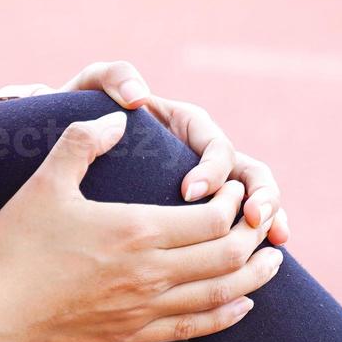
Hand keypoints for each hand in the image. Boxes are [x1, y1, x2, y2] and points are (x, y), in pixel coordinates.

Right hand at [0, 111, 283, 341]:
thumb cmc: (15, 243)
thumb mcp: (46, 180)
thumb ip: (85, 140)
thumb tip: (119, 118)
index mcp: (136, 229)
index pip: (212, 216)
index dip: (234, 200)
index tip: (233, 187)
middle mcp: (150, 273)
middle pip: (228, 255)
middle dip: (254, 234)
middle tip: (263, 218)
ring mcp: (145, 309)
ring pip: (222, 295)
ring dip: (254, 276)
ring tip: (273, 260)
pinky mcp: (134, 336)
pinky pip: (196, 327)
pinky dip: (227, 313)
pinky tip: (240, 303)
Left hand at [60, 61, 290, 245]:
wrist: (69, 142)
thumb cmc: (85, 116)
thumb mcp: (93, 88)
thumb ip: (114, 78)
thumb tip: (138, 95)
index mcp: (188, 124)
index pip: (215, 147)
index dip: (212, 169)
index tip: (189, 192)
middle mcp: (207, 154)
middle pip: (251, 173)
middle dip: (261, 195)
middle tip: (252, 218)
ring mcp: (213, 185)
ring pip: (258, 201)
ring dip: (271, 218)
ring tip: (273, 240)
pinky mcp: (205, 214)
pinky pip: (240, 230)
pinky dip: (256, 244)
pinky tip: (263, 262)